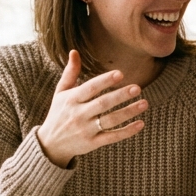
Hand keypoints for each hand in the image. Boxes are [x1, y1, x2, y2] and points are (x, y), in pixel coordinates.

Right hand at [35, 50, 147, 167]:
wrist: (50, 144)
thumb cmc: (58, 113)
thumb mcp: (60, 92)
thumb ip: (70, 73)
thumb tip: (74, 51)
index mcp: (71, 99)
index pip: (90, 88)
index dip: (104, 81)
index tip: (120, 74)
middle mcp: (78, 114)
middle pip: (102, 104)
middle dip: (120, 96)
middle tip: (137, 88)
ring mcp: (86, 130)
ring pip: (109, 121)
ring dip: (128, 112)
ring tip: (144, 103)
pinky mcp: (92, 143)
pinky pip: (112, 137)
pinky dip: (126, 132)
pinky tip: (140, 124)